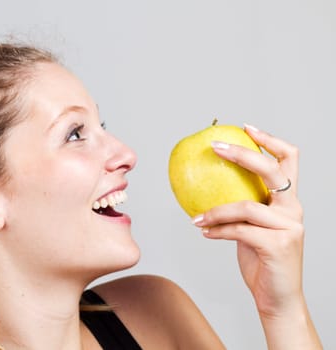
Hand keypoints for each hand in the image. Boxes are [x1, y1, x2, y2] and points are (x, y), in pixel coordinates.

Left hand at [193, 124, 303, 316]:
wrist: (277, 298)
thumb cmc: (262, 260)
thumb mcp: (253, 228)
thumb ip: (243, 208)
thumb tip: (208, 190)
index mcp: (289, 201)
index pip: (289, 161)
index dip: (270, 140)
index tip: (246, 128)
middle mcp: (293, 210)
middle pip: (272, 171)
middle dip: (242, 154)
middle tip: (214, 147)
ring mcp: (288, 227)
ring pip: (245, 206)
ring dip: (215, 211)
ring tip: (196, 218)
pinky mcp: (277, 245)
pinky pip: (238, 231)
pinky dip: (216, 230)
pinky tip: (203, 232)